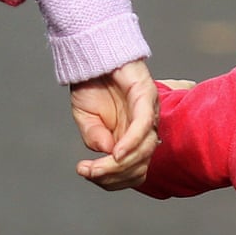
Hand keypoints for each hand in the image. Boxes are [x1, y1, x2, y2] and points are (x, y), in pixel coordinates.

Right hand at [71, 59, 158, 189]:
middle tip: (90, 172)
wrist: (91, 54)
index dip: (112, 180)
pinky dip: (131, 142)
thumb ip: (95, 138)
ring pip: (144, 152)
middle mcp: (145, 131)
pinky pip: (143, 127)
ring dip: (120, 164)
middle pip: (140, 167)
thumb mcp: (86, 119)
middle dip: (113, 175)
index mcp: (132, 140)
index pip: (133, 173)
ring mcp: (149, 114)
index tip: (88, 174)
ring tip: (96, 166)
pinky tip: (116, 152)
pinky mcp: (147, 96)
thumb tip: (109, 153)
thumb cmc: (91, 86)